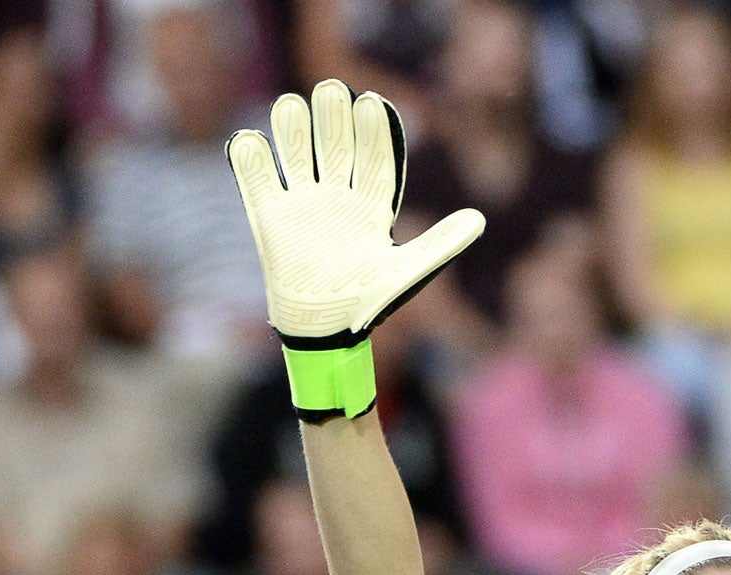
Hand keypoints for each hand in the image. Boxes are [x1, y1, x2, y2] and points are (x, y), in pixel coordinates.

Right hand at [226, 80, 481, 342]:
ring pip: (296, 157)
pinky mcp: (269, 216)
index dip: (373, 133)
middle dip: (333, 121)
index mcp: (370, 206)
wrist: (325, 329)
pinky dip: (252, 162)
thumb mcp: (407, 271)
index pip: (373, 161)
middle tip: (332, 88)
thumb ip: (440, 243)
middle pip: (335, 150)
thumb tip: (480, 219)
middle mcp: (336, 197)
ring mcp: (301, 204)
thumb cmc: (368, 301)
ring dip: (292, 132)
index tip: (372, 101)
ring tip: (291, 105)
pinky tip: (250, 139)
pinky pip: (258, 181)